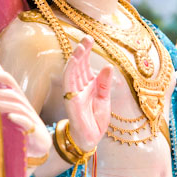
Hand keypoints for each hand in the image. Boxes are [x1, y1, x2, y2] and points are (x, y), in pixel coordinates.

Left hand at [0, 69, 50, 159]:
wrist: (35, 147)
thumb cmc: (13, 125)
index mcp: (16, 98)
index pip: (10, 82)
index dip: (0, 76)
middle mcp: (24, 106)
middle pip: (12, 94)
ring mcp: (30, 118)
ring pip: (18, 107)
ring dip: (3, 104)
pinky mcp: (34, 132)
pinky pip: (28, 123)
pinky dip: (19, 119)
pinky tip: (10, 117)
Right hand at [63, 36, 112, 152]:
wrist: (90, 139)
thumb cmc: (95, 119)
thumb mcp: (104, 99)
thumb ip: (104, 83)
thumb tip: (108, 66)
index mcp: (87, 85)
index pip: (84, 65)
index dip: (86, 52)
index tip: (89, 39)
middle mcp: (78, 87)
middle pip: (78, 65)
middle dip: (81, 51)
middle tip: (86, 37)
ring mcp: (73, 93)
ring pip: (72, 71)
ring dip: (76, 58)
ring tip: (81, 46)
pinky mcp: (70, 100)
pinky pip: (69, 83)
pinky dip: (71, 70)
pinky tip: (75, 61)